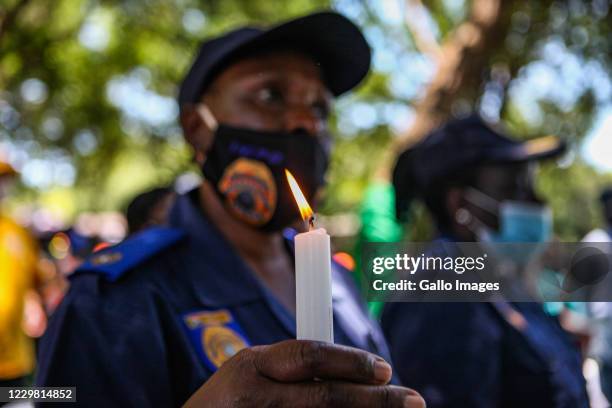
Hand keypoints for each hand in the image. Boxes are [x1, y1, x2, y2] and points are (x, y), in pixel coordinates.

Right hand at [184, 340, 423, 406]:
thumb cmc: (228, 406)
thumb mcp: (248, 375)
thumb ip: (291, 370)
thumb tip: (358, 373)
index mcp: (250, 367)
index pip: (310, 356)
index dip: (352, 363)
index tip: (385, 369)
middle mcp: (255, 400)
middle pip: (327, 398)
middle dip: (377, 400)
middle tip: (413, 400)